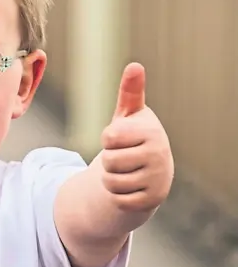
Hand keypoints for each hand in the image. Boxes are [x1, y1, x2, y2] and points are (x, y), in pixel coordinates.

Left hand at [100, 63, 173, 212]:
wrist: (152, 171)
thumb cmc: (135, 137)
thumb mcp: (130, 115)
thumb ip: (130, 92)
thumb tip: (135, 66)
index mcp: (151, 131)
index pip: (109, 137)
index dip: (108, 138)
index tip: (120, 137)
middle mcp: (159, 154)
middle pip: (109, 161)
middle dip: (108, 160)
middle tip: (123, 156)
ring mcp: (157, 179)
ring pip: (110, 182)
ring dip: (111, 178)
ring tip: (126, 171)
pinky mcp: (150, 201)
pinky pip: (117, 199)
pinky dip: (116, 195)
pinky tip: (130, 186)